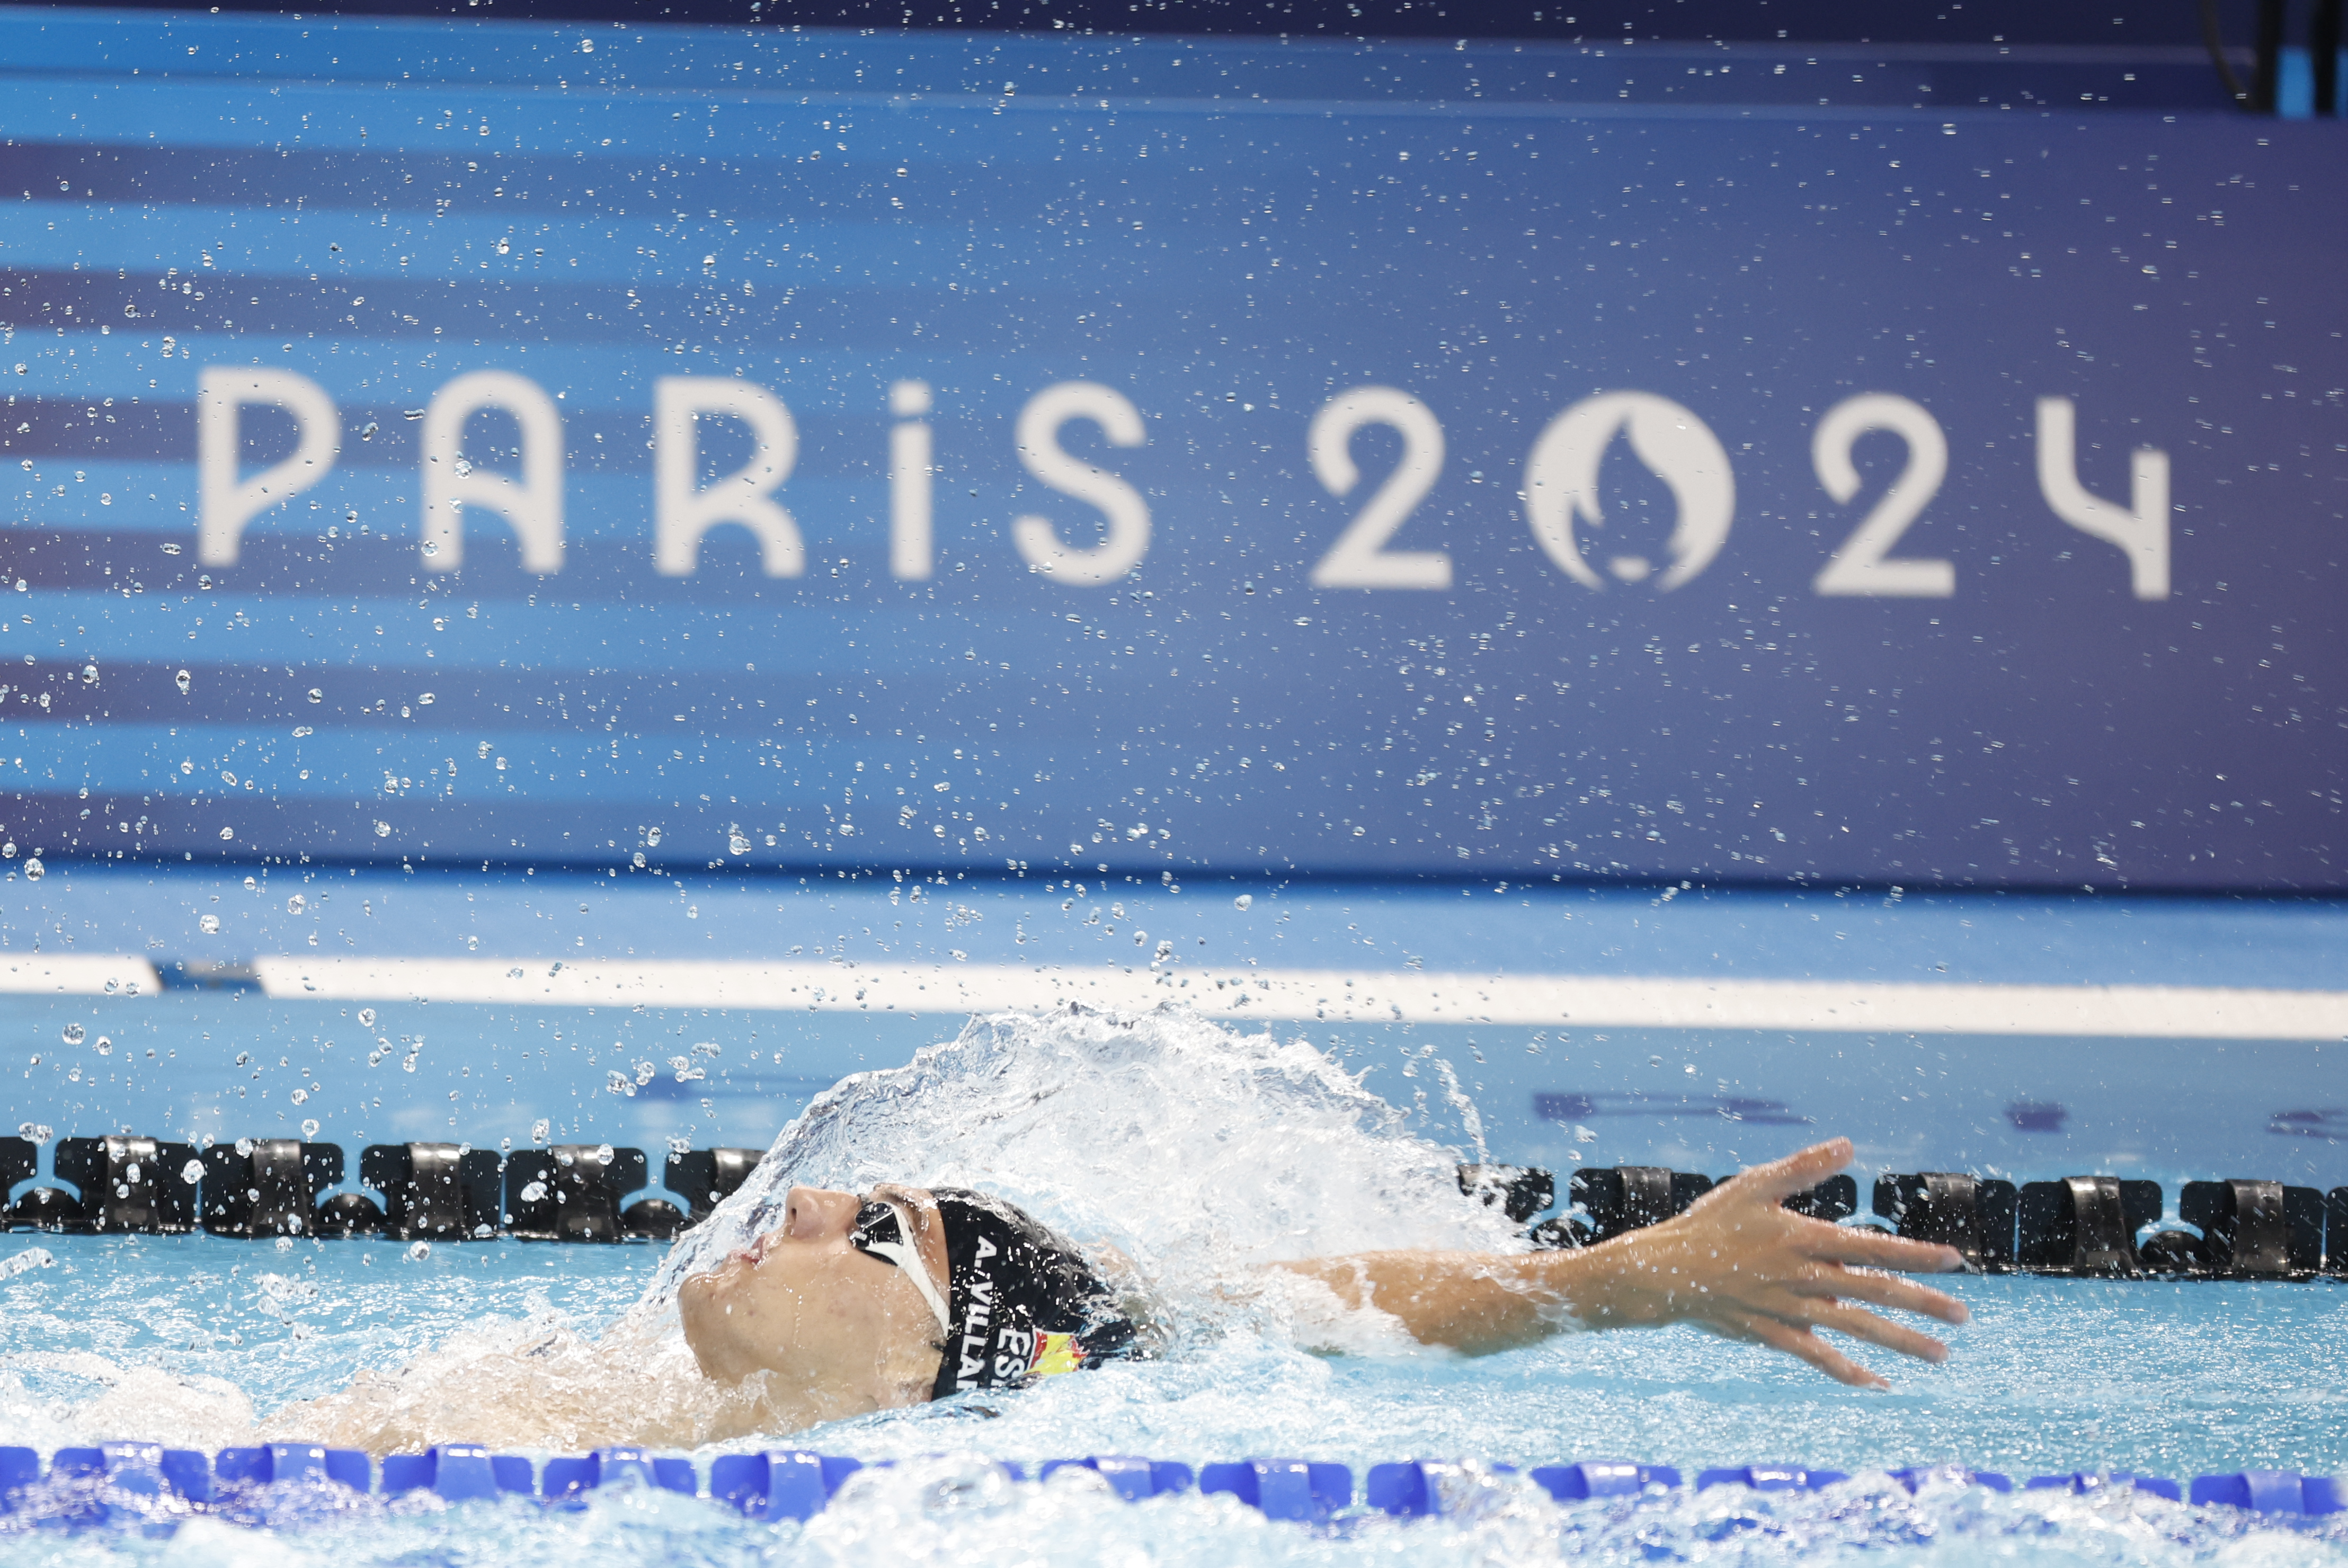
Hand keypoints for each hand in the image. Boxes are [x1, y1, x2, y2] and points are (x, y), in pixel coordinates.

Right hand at [1581, 1138, 1967, 1388]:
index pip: (1873, 1247)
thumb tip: (1849, 1144)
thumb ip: (1804, 1167)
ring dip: (1902, 1343)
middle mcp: (1805, 1276)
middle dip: (1924, 1304)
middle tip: (1964, 1315)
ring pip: (1856, 1328)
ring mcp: (1791, 1309)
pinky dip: (1849, 1372)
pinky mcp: (1773, 1334)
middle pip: (1876, 1291)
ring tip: (1941, 1356)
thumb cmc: (1709, 1222)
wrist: (1662, 1270)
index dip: (1916, 1254)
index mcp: (1804, 1237)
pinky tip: (1877, 1384)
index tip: (1955, 1261)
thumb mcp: (1754, 1184)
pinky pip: (1818, 1357)